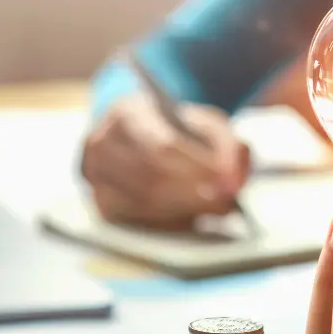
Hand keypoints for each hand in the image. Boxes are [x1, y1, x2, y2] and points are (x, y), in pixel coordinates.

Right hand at [80, 94, 250, 229]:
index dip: (196, 167)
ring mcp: (97, 175)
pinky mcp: (103, 202)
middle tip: (226, 200)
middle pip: (151, 177)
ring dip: (186, 208)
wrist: (143, 131)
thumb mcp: (208, 124)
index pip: (160, 145)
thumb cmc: (178, 129)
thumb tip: (235, 182)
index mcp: (127, 112)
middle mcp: (102, 143)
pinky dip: (170, 221)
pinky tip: (192, 216)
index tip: (227, 179)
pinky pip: (138, 218)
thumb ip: (229, 147)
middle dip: (194, 193)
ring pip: (144, 201)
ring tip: (215, 207)